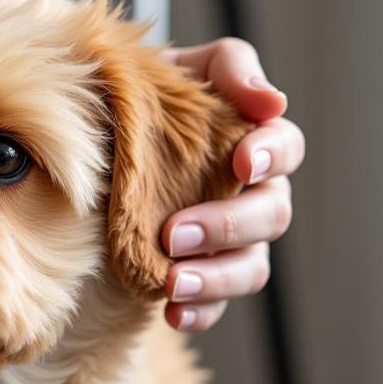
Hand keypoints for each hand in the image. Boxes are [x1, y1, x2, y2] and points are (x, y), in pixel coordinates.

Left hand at [160, 38, 304, 331]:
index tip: (243, 161)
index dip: (272, 154)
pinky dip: (200, 312)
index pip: (284, 147)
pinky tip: (172, 314)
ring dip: (216, 278)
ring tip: (172, 284)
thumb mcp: (177, 70)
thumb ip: (226, 69)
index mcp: (251, 143)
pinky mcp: (204, 275)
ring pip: (251, 266)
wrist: (98, 146)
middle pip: (271, 215)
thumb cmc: (145, 103)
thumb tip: (269, 99)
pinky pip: (217, 304)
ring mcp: (231, 241)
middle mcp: (251, 194)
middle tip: (176, 233)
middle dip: (228, 225)